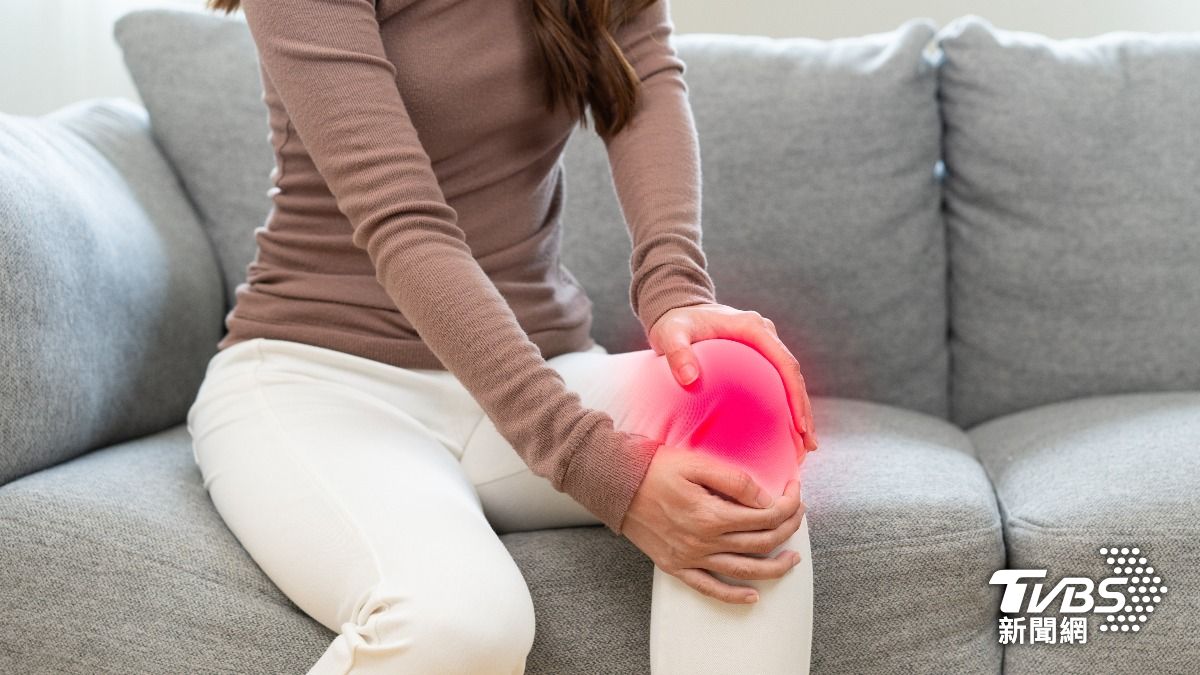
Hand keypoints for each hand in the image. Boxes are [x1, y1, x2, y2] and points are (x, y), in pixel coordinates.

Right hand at [621, 444, 806, 603]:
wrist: (615, 484)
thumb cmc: (655, 468)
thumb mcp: (696, 463)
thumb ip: (734, 481)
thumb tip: (765, 498)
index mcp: (711, 514)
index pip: (764, 516)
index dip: (787, 504)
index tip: (795, 491)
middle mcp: (703, 541)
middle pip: (760, 542)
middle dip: (787, 528)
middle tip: (798, 515)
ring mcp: (690, 557)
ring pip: (743, 570)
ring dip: (774, 567)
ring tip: (792, 560)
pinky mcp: (676, 567)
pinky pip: (709, 589)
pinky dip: (733, 596)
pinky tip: (753, 596)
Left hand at [649, 303, 818, 454]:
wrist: (676, 309)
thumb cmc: (673, 322)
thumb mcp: (670, 334)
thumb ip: (677, 354)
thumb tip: (688, 379)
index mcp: (752, 327)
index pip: (785, 363)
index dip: (796, 395)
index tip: (800, 426)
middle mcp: (764, 333)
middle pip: (794, 374)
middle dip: (804, 410)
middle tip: (808, 445)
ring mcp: (763, 343)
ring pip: (789, 378)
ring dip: (799, 409)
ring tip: (803, 445)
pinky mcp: (758, 353)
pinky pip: (776, 380)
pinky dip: (784, 403)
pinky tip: (784, 430)